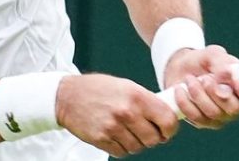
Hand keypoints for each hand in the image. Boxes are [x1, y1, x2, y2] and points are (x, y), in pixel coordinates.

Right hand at [56, 74, 180, 157]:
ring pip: (138, 147)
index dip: (170, 128)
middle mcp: (126, 112)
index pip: (167, 120)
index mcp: (136, 96)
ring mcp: (113, 127)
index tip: (167, 129)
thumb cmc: (98, 89)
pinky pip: (122, 152)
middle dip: (153, 137)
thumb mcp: (126, 86)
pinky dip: (122, 147)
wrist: (68, 96)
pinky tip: (115, 134)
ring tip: (127, 130)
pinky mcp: (101, 139)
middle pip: (154, 139)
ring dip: (136, 142)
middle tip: (146, 130)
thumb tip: (167, 116)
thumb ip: (146, 101)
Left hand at [163, 45, 238, 128]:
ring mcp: (222, 116)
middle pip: (235, 109)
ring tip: (190, 79)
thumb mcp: (213, 54)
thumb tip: (231, 78)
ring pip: (214, 113)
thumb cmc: (203, 61)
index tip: (238, 85)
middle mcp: (238, 104)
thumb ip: (224, 64)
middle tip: (205, 78)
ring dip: (198, 94)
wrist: (181, 68)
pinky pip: (197, 118)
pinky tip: (181, 90)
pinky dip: (186, 102)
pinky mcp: (204, 122)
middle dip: (216, 92)